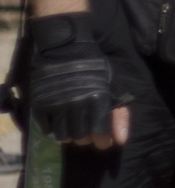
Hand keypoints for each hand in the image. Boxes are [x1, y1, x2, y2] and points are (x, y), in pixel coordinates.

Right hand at [26, 13, 127, 148]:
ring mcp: (56, 105)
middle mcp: (76, 104)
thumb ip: (119, 113)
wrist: (65, 48)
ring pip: (63, 136)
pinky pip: (46, 129)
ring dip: (70, 137)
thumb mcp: (112, 86)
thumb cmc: (94, 67)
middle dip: (87, 139)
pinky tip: (60, 124)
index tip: (104, 140)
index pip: (99, 133)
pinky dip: (53, 131)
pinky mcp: (40, 104)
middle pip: (80, 138)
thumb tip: (122, 140)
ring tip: (75, 128)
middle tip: (89, 132)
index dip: (103, 140)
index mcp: (97, 99)